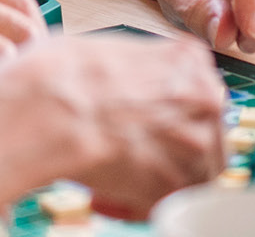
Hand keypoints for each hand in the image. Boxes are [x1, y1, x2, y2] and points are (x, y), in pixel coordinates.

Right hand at [0, 34, 227, 218]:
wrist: (51, 110)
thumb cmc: (63, 73)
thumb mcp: (110, 49)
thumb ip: (137, 71)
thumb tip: (122, 84)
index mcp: (188, 59)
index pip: (192, 93)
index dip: (163, 113)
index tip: (137, 123)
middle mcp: (203, 98)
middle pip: (199, 134)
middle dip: (164, 149)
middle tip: (125, 155)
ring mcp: (195, 143)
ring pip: (189, 173)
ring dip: (152, 179)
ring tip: (107, 179)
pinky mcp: (176, 185)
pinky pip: (165, 203)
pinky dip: (137, 205)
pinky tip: (102, 195)